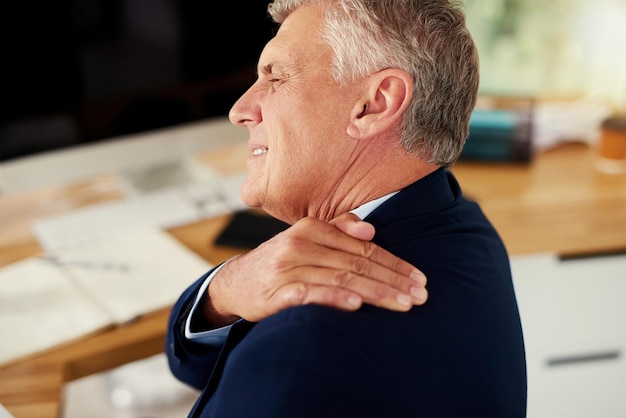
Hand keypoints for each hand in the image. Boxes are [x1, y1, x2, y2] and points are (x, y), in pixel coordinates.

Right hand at [203, 213, 426, 324]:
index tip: (419, 279)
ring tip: (402, 304)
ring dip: (375, 292)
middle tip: (420, 296)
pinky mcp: (277, 291)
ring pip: (341, 278)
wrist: (237, 282)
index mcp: (312, 228)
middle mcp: (300, 243)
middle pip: (357, 263)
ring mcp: (288, 267)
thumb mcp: (306, 239)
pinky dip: (335, 297)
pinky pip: (311, 293)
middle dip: (393, 280)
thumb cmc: (282, 262)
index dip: (394, 263)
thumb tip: (371, 230)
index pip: (363, 247)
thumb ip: (338, 230)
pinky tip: (357, 305)